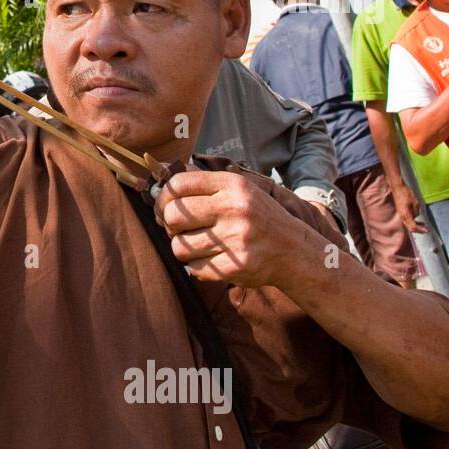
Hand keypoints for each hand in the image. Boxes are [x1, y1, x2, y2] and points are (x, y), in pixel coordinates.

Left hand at [154, 170, 306, 287]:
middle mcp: (234, 208)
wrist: (292, 250)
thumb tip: (156, 180)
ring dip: (183, 248)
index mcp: (231, 185)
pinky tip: (212, 259)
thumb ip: (200, 183)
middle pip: (173, 216)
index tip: (165, 206)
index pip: (178, 184)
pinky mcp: (235, 266)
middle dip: (170, 225)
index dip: (163, 197)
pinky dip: (197, 266)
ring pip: (179, 246)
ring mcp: (235, 239)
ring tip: (199, 245)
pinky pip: (193, 268)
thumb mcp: (236, 190)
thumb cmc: (255, 216)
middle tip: (180, 229)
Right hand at [390, 184, 427, 233]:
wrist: (398, 188)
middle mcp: (402, 217)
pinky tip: (418, 220)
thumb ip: (416, 212)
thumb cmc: (406, 194)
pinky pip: (407, 221)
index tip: (428, 230)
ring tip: (423, 225)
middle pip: (410, 228)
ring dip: (416, 226)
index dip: (420, 230)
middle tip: (426, 229)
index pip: (413, 227)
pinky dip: (413, 222)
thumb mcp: (415, 203)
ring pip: (408, 225)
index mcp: (406, 215)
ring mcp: (401, 215)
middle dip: (419, 230)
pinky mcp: (401, 212)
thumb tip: (416, 216)